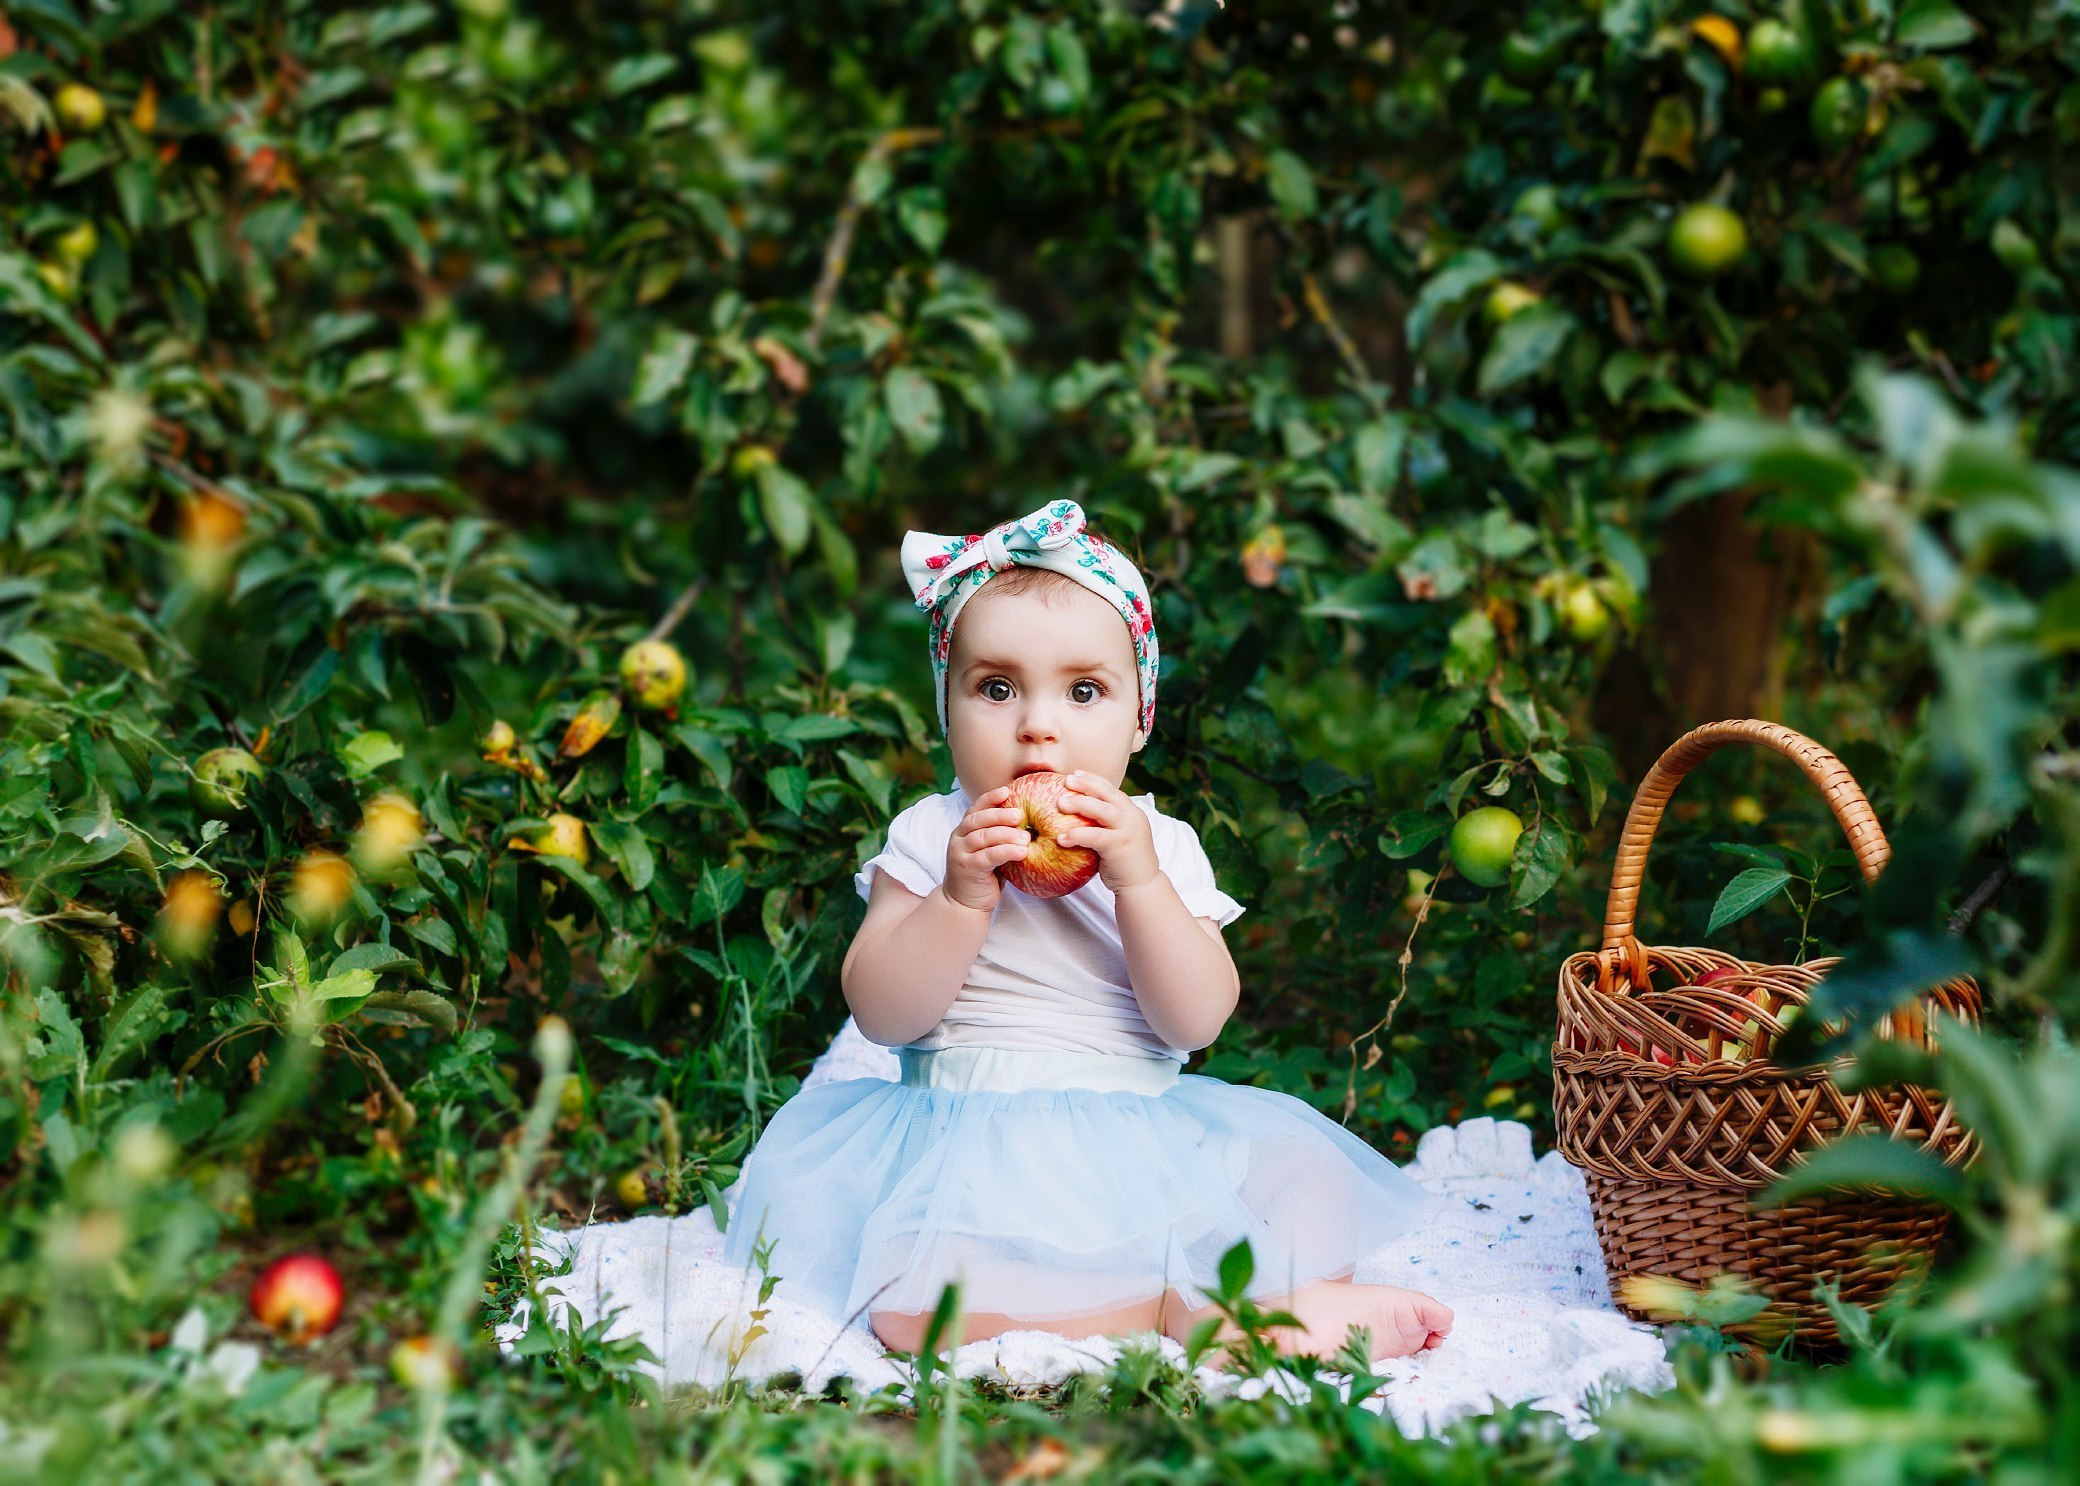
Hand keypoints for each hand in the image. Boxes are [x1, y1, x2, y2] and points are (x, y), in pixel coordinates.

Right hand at [943, 785, 1029, 911]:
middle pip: (978, 820)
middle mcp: (959, 839)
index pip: (975, 809)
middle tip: (1020, 815)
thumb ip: (1000, 837)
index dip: (990, 798)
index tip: (1006, 790)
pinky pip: (988, 856)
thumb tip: (1030, 824)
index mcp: (964, 830)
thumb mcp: (990, 850)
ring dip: (1006, 835)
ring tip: (1026, 838)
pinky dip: (1006, 851)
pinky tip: (1021, 852)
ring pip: (983, 837)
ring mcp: (960, 853)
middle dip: (1000, 815)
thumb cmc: (983, 874)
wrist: (964, 903)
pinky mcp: (967, 869)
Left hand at [1057, 770, 1159, 893]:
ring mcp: (1128, 831)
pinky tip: (1061, 838)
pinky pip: (1095, 837)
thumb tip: (1078, 814)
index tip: (1075, 773)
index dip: (1093, 779)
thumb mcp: (1118, 836)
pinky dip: (1077, 835)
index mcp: (1131, 812)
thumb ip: (1104, 824)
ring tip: (1060, 803)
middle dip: (1086, 785)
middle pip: (1107, 794)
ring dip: (1080, 804)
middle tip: (1066, 781)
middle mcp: (1132, 817)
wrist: (1142, 885)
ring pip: (1103, 810)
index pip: (1112, 789)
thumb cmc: (1124, 861)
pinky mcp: (1120, 846)